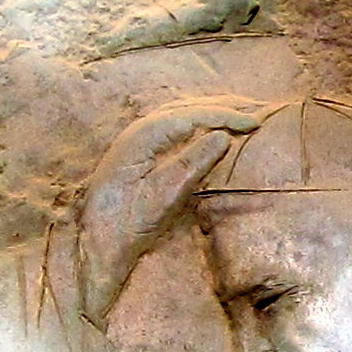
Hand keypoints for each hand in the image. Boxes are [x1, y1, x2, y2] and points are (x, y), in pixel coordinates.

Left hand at [76, 102, 261, 326]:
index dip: (226, 116)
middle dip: (223, 107)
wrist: (95, 243)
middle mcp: (139, 131)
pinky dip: (197, 123)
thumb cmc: (127, 224)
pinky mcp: (138, 152)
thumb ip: (192, 164)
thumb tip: (222, 136)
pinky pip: (173, 126)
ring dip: (211, 112)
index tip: (255, 124)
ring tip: (239, 114)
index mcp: (144, 137)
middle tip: (256, 112)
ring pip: (180, 114)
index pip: (193, 116)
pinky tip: (209, 128)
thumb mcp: (164, 197)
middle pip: (187, 108)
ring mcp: (137, 140)